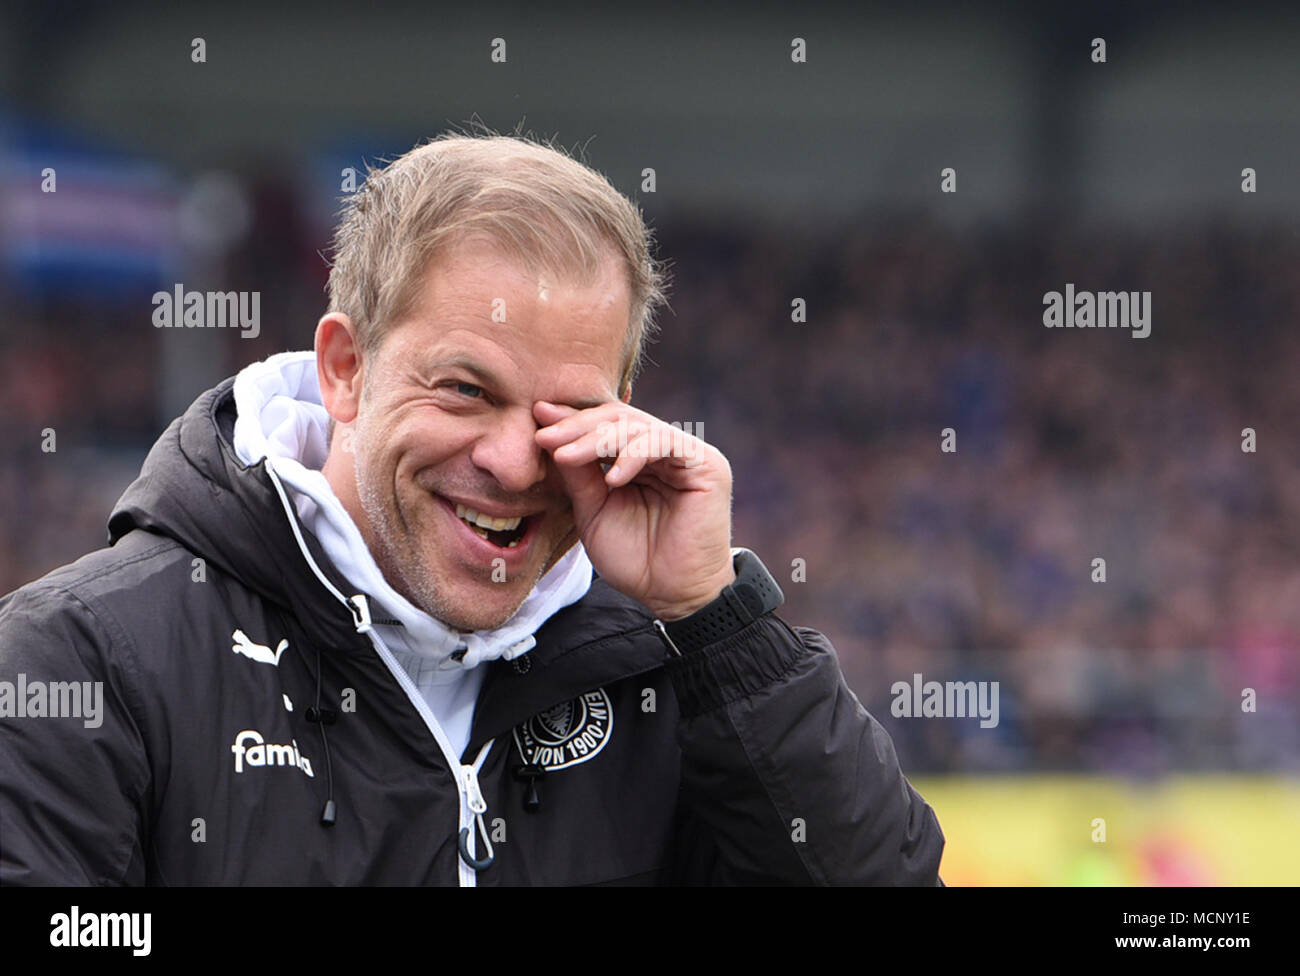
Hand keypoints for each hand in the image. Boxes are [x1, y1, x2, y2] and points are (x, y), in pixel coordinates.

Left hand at [534, 401, 734, 619]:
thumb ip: (578, 474)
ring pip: (638, 426)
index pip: (606, 425)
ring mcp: (687, 454)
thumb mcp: (593, 511)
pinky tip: (611, 479)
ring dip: (597, 439)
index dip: (571, 421)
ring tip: (565, 457)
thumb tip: (547, 432)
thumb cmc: (635, 559)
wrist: (672, 596)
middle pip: (619, 418)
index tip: (536, 418)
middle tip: (545, 437)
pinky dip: (633, 455)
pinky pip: (664, 442)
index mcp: (640, 458)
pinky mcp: (706, 464)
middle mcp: (665, 450)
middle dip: (578, 426)